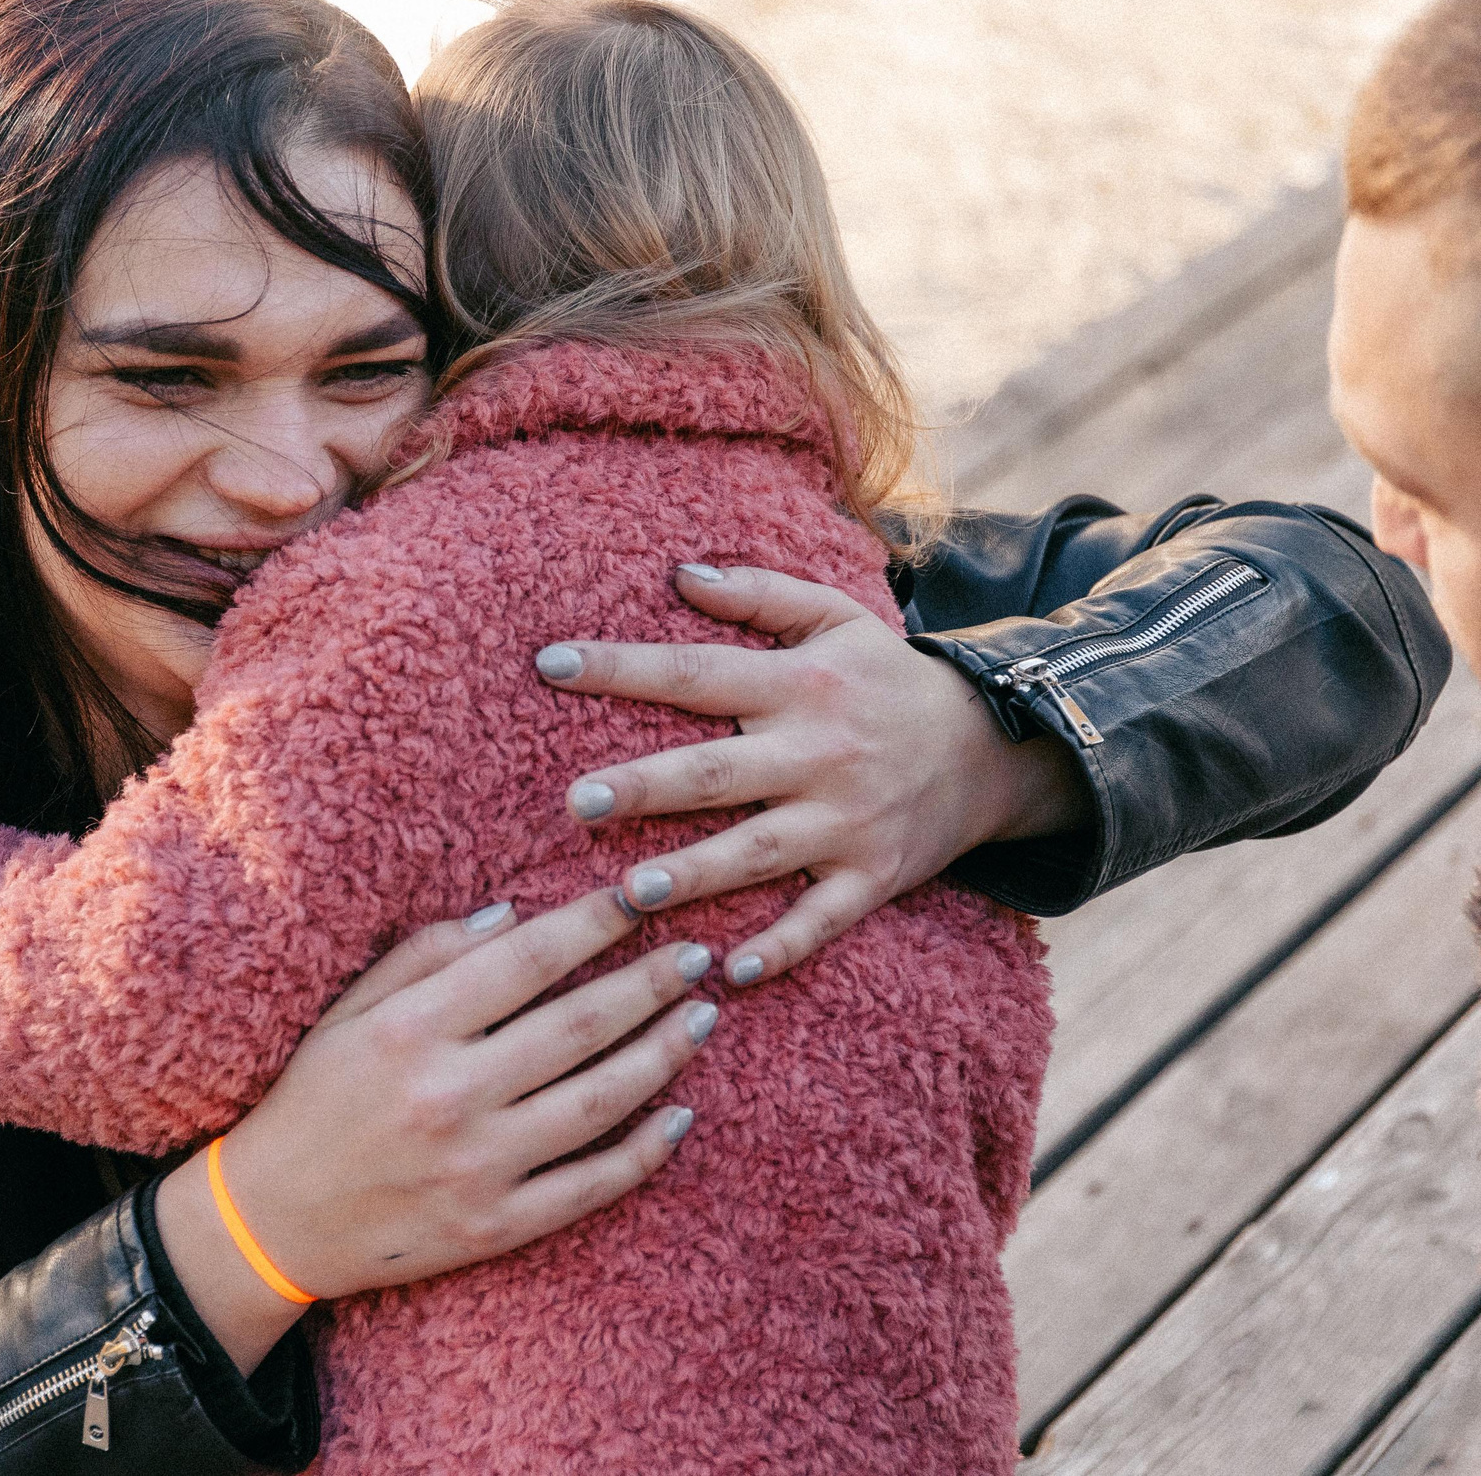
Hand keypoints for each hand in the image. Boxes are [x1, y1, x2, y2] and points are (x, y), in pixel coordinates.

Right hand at [151, 886, 714, 1371]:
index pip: (527, 959)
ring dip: (663, 1053)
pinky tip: (681, 1114)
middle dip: (651, 980)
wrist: (275, 1219)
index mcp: (411, 1030)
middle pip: (580, 1024)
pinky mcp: (495, 1227)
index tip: (642, 894)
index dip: (593, 921)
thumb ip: (426, 956)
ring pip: (601, 1101)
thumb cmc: (312, 1100)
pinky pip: (591, 1185)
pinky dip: (645, 1151)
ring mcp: (478, 1167)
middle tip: (698, 951)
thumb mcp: (349, 1012)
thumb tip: (513, 914)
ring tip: (704, 1015)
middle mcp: (450, 1095)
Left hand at [539, 564, 1088, 986]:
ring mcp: (846, 822)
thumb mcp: (835, 618)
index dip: (622, 668)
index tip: (549, 663)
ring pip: (760, 852)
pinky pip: (823, 919)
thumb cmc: (887, 679)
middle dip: (647, 787)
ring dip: (696, 874)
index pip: (695, 674)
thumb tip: (678, 573)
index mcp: (799, 686)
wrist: (996, 748)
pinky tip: (732, 971)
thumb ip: (758, 593)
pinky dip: (783, 947)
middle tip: (576, 800)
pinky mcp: (873, 878)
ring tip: (630, 892)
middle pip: (718, 772)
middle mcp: (818, 755)